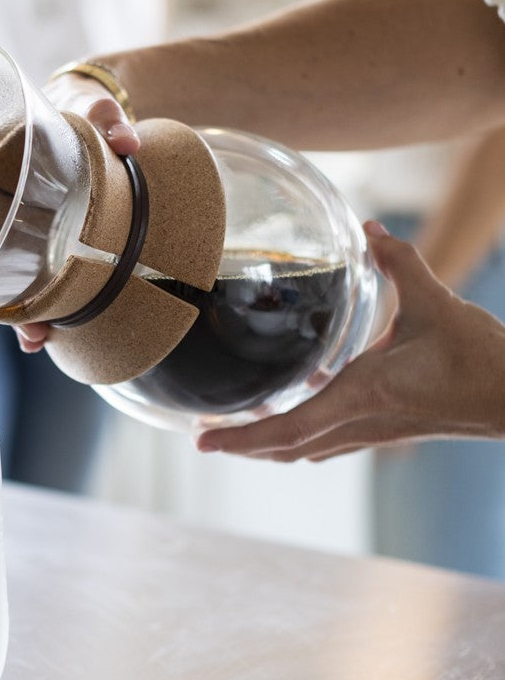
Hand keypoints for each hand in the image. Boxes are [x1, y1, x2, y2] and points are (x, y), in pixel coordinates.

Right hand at [0, 72, 139, 320]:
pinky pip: (6, 271)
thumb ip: (105, 116)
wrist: (79, 113)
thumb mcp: (86, 108)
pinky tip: (43, 331)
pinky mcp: (11, 235)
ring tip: (37, 340)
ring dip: (7, 312)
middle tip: (15, 328)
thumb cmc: (71, 107)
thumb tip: (128, 141)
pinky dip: (22, 302)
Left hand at [195, 221, 504, 460]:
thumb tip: (372, 228)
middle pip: (285, 447)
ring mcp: (371, 433)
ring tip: (235, 432)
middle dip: (242, 445)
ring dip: (267, 446)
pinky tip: (290, 418)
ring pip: (305, 450)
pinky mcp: (384, 431)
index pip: (287, 427)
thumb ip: (401, 263)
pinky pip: (326, 443)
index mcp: (362, 392)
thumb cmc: (482, 359)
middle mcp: (359, 421)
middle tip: (205, 436)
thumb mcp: (438, 304)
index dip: (241, 437)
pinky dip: (297, 437)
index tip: (203, 440)